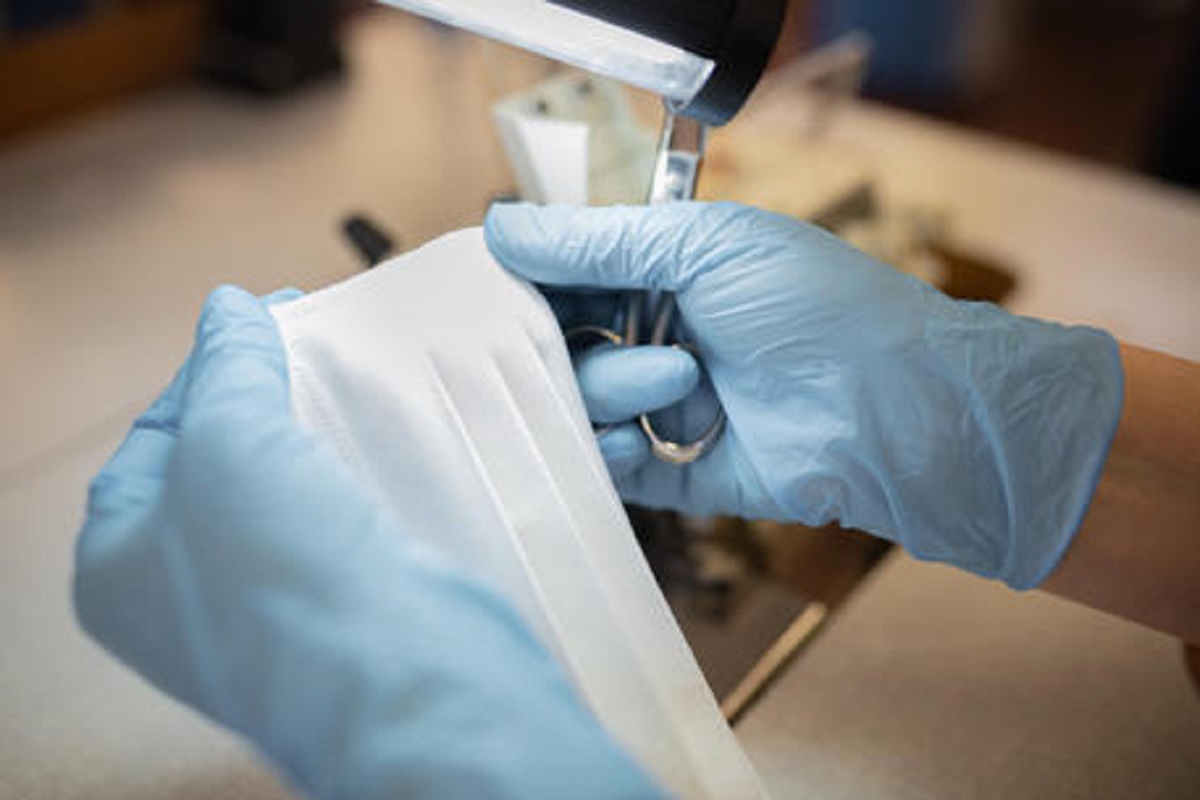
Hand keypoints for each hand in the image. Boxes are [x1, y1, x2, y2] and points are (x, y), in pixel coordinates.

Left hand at [74, 286, 661, 799]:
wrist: (400, 680)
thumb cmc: (284, 574)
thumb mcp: (230, 440)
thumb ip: (228, 365)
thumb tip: (229, 307)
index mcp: (118, 564)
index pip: (153, 436)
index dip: (207, 366)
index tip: (266, 313)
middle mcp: (183, 595)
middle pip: (219, 462)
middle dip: (264, 392)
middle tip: (313, 332)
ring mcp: (266, 608)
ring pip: (285, 492)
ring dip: (314, 431)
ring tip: (351, 374)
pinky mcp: (340, 610)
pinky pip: (338, 523)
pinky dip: (353, 475)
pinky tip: (381, 436)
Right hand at [485, 202, 1122, 589]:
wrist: (896, 405)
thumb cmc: (816, 306)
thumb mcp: (705, 246)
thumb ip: (598, 241)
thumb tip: (500, 228)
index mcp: (671, 274)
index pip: (571, 276)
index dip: (532, 283)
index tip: (493, 289)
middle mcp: (666, 337)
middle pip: (566, 345)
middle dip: (571, 341)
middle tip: (594, 329)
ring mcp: (676, 407)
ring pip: (588, 406)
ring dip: (615, 389)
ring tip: (681, 380)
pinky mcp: (688, 472)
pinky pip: (619, 471)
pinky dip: (612, 456)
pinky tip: (633, 441)